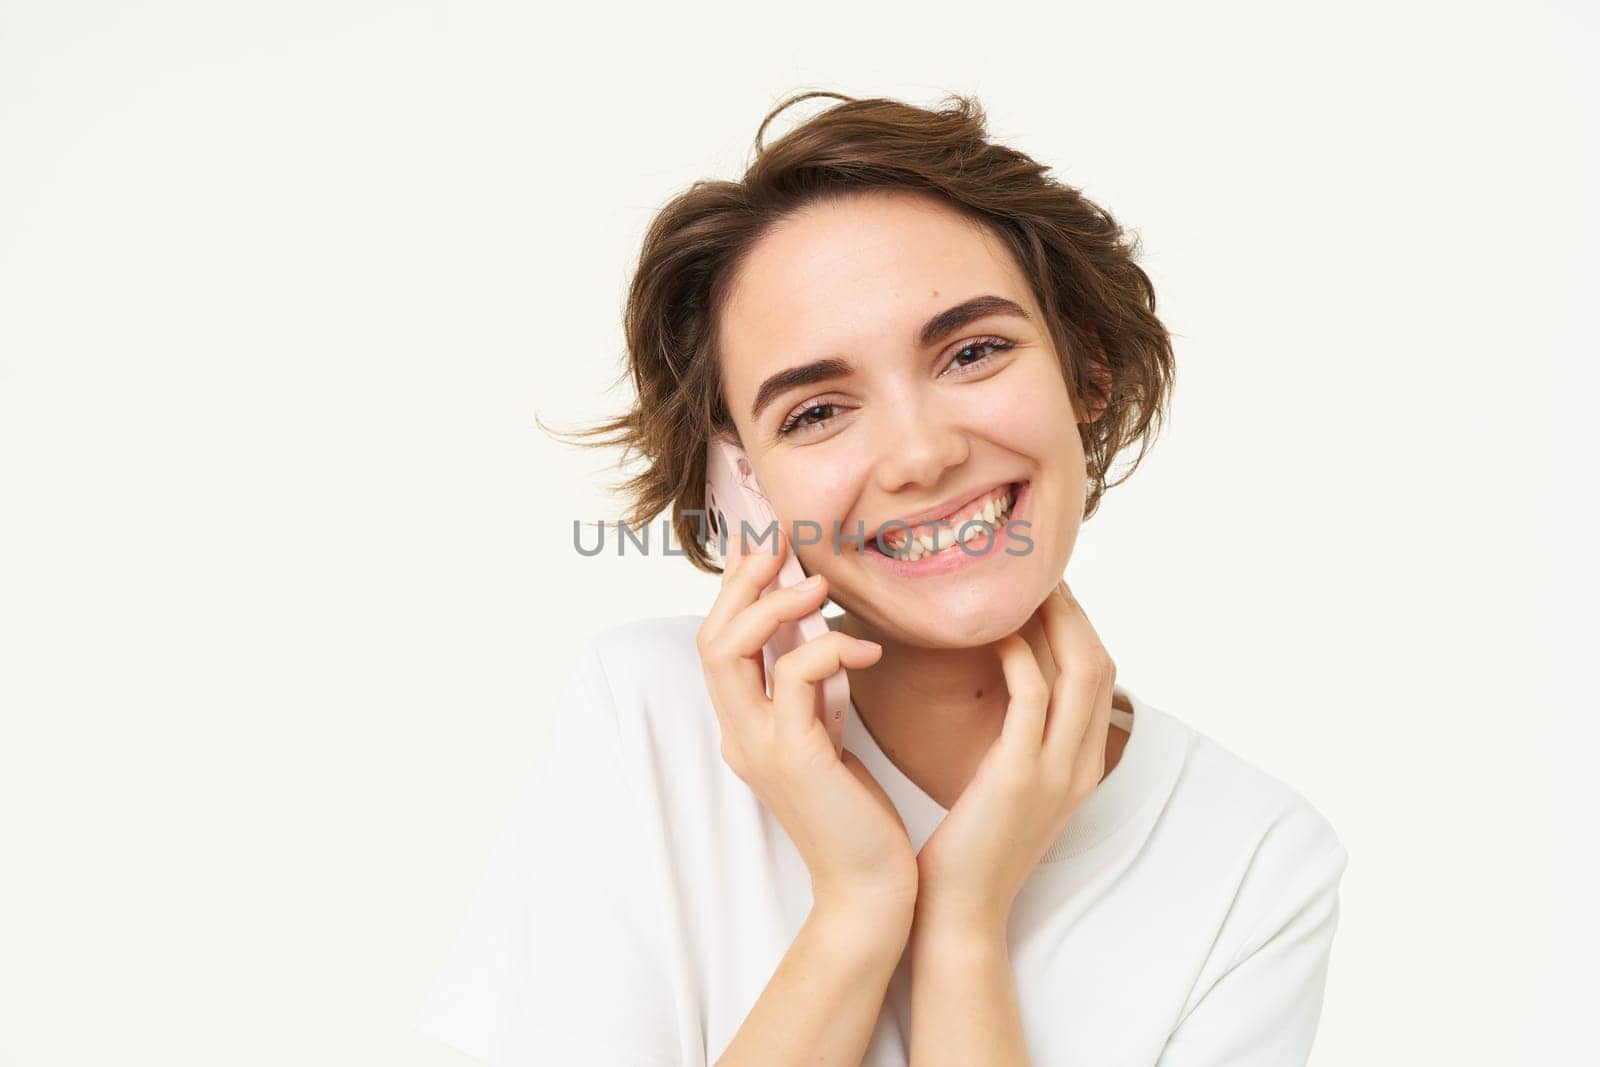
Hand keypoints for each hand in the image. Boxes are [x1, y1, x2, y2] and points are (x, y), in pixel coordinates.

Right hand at [696, 526, 919, 922]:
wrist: (869, 884)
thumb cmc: (857, 812)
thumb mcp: (826, 736)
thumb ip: (810, 690)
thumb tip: (813, 631)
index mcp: (744, 728)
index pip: (718, 645)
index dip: (735, 591)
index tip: (762, 548)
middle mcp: (739, 734)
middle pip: (710, 639)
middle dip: (740, 584)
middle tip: (777, 546)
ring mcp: (758, 745)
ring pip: (729, 651)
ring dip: (773, 605)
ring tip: (817, 586)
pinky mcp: (793, 755)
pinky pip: (795, 676)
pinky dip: (828, 648)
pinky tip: (867, 652)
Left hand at [912, 579, 1115, 936]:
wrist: (956, 914)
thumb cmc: (967, 850)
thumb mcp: (1007, 789)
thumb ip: (1018, 743)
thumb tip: (1004, 692)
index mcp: (1080, 766)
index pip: (1098, 676)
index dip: (1078, 626)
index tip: (1045, 591)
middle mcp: (1080, 765)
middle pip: (1099, 663)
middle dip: (1073, 612)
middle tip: (1035, 573)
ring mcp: (1056, 772)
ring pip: (1079, 672)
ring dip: (1055, 622)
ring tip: (1023, 588)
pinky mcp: (1019, 777)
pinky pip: (1033, 698)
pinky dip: (1021, 657)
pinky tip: (997, 636)